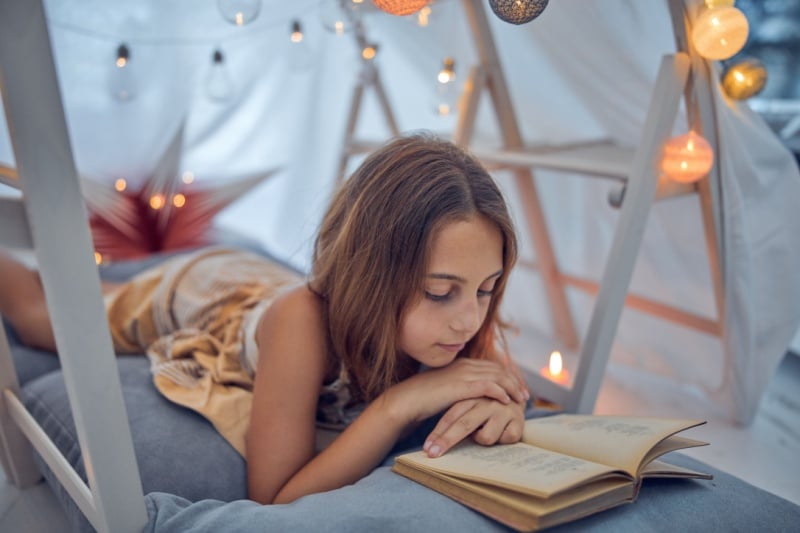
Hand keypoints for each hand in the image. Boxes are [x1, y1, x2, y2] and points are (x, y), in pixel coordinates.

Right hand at [383, 358, 528, 425]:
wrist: (407, 400)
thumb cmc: (424, 399)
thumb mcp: (447, 390)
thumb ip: (461, 389)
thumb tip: (474, 398)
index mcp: (462, 364)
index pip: (492, 366)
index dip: (507, 377)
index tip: (517, 388)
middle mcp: (465, 365)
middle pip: (499, 369)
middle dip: (515, 381)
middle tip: (525, 395)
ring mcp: (464, 373)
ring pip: (498, 376)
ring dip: (512, 387)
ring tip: (522, 399)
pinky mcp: (462, 385)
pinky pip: (488, 386)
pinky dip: (500, 392)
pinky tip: (507, 402)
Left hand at [423, 397, 525, 457]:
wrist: (518, 393)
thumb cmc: (488, 405)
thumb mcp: (471, 405)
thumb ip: (456, 418)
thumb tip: (433, 442)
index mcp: (471, 397)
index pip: (451, 417)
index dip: (438, 433)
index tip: (427, 449)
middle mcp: (486, 402)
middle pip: (464, 425)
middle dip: (447, 441)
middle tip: (433, 454)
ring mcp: (502, 410)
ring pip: (486, 437)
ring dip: (483, 439)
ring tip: (487, 430)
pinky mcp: (518, 420)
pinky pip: (505, 440)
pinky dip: (502, 440)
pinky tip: (503, 431)